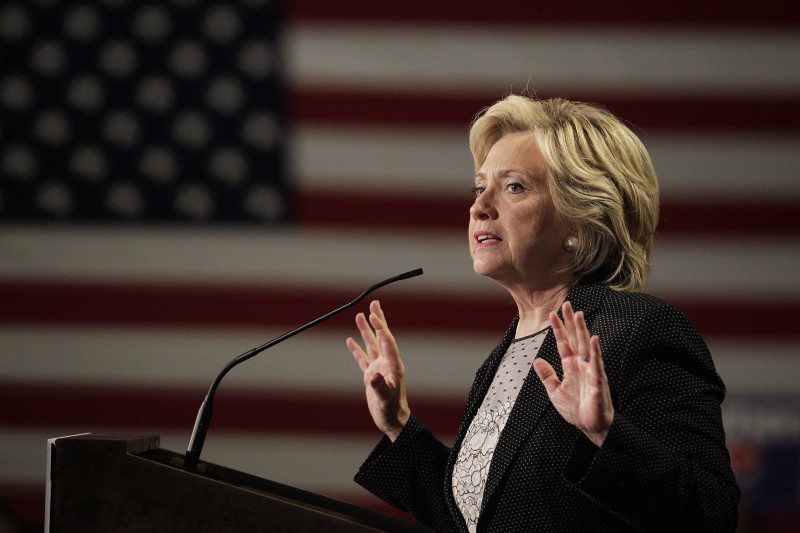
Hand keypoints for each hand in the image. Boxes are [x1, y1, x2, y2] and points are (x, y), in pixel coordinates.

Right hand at [346, 300, 409, 441]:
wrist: (392, 421)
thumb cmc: (392, 411)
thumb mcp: (386, 400)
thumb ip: (380, 386)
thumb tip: (372, 374)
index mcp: (393, 366)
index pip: (387, 342)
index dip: (381, 328)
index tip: (373, 316)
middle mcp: (387, 363)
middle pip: (381, 337)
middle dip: (378, 321)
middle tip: (374, 304)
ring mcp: (379, 368)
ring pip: (371, 344)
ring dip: (366, 330)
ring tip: (359, 316)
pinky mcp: (371, 375)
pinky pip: (363, 358)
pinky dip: (357, 349)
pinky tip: (350, 340)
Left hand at [533, 301, 613, 446]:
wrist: (590, 426)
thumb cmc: (576, 409)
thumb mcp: (555, 392)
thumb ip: (547, 375)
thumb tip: (536, 361)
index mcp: (571, 365)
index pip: (563, 342)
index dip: (558, 329)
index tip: (552, 313)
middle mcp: (581, 364)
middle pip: (575, 338)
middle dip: (570, 321)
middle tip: (566, 304)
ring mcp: (590, 370)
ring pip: (586, 345)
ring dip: (582, 330)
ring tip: (578, 314)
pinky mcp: (598, 379)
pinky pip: (597, 363)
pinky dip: (596, 351)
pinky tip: (594, 339)